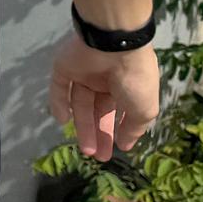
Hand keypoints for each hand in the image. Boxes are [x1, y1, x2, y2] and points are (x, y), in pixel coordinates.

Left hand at [50, 36, 159, 159]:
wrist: (114, 44)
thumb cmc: (135, 78)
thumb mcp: (144, 109)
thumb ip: (134, 128)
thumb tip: (126, 145)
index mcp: (127, 85)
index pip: (119, 111)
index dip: (117, 130)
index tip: (118, 149)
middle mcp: (105, 79)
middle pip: (98, 110)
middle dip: (99, 133)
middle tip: (98, 156)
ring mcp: (84, 72)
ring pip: (80, 102)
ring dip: (82, 126)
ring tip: (87, 150)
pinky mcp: (64, 66)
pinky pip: (59, 86)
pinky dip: (58, 103)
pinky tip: (62, 120)